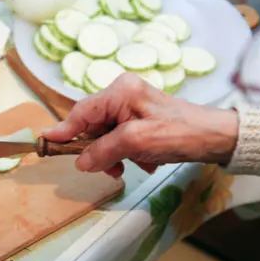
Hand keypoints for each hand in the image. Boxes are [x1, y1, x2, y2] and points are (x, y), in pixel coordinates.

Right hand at [43, 73, 239, 177]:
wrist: (215, 137)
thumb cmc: (180, 134)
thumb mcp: (137, 143)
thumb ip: (104, 150)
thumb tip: (81, 162)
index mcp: (120, 91)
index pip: (81, 111)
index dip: (63, 129)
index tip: (45, 142)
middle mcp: (122, 93)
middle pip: (92, 125)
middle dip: (99, 149)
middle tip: (110, 169)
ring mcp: (131, 105)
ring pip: (105, 134)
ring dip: (114, 154)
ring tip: (131, 166)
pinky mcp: (140, 117)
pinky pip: (120, 137)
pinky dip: (126, 152)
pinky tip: (143, 161)